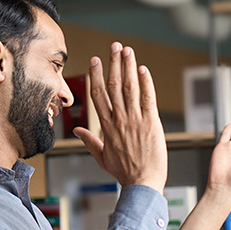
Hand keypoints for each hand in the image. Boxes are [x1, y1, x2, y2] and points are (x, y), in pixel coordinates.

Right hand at [74, 43, 166, 192]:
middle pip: (113, 86)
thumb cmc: (125, 173)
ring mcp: (135, 120)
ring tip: (127, 50)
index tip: (96, 60)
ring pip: (129, 88)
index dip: (96, 75)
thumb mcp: (102, 158)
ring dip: (128, 67)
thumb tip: (79, 131)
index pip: (98, 95)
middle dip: (113, 64)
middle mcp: (119, 120)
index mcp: (107, 127)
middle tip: (114, 46)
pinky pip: (148, 98)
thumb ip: (90, 142)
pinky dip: (146, 83)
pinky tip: (143, 70)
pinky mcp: (151, 123)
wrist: (142, 183)